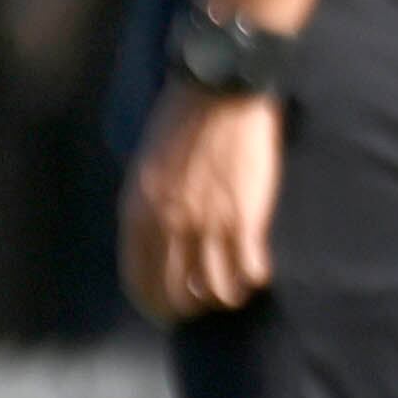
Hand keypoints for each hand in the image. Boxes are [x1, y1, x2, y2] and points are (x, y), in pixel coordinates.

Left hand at [124, 85, 282, 320]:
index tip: (168, 311)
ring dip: (225, 296)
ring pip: (216, 289)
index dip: (155, 304)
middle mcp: (169, 225)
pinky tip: (259, 272)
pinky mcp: (247, 217)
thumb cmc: (181, 117)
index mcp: (138, 212)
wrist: (220, 86)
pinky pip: (250, 270)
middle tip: (202, 305)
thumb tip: (158, 239)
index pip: (140, 281)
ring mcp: (209, 223)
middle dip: (189, 308)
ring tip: (234, 290)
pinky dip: (255, 279)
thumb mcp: (146, 165)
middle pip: (177, 293)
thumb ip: (148, 205)